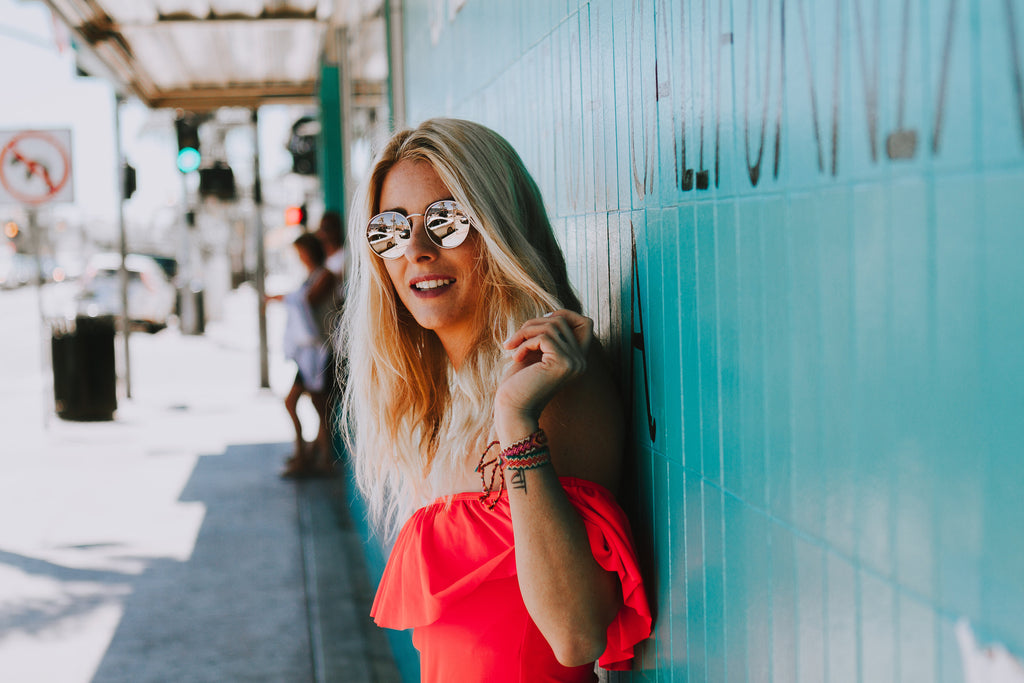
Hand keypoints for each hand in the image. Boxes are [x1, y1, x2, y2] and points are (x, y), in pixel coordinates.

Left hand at [495, 310, 593, 433]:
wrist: (513, 409)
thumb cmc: (519, 383)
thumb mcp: (535, 353)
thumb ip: (547, 336)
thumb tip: (551, 314)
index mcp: (577, 360)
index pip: (586, 323)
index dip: (564, 314)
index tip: (539, 322)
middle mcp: (581, 361)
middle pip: (561, 321)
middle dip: (533, 324)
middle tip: (514, 340)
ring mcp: (574, 363)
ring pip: (551, 326)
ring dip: (525, 332)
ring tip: (511, 346)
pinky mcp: (562, 363)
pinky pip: (543, 337)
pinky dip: (524, 343)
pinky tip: (515, 357)